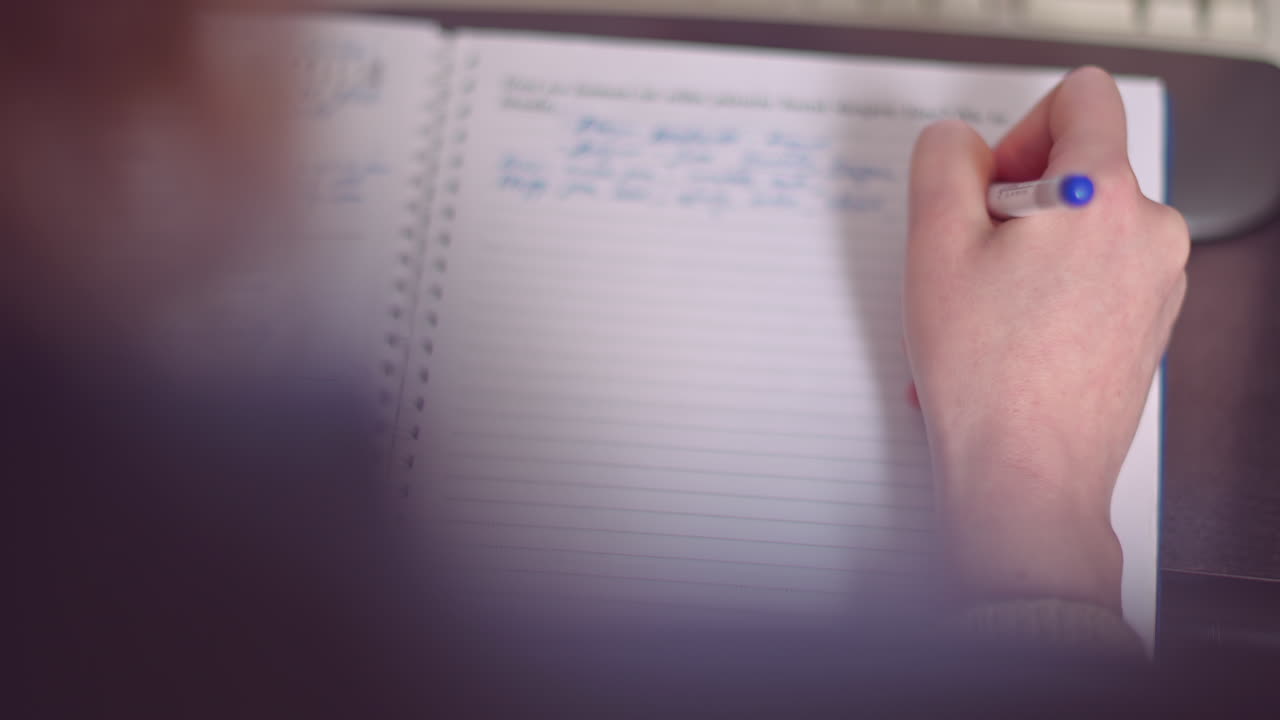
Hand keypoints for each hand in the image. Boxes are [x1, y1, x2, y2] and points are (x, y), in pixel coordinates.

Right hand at [905, 67, 1188, 610]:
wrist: (1026, 478)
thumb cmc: (986, 376)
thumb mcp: (933, 245)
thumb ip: (942, 161)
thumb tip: (960, 147)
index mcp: (1103, 196)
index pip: (1081, 96)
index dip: (1020, 126)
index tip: (990, 186)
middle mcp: (1148, 232)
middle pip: (1076, 167)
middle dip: (1013, 204)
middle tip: (972, 265)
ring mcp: (1156, 283)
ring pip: (1078, 228)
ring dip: (1021, 255)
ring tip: (981, 317)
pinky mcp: (1147, 325)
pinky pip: (1090, 278)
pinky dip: (1043, 294)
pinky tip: (1003, 343)